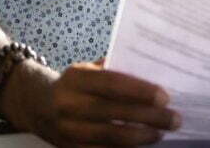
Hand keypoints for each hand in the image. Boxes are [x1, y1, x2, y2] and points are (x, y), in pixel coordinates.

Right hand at [2, 58, 179, 146]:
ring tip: (161, 134)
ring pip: (110, 138)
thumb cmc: (73, 84)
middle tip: (174, 118)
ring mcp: (68, 130)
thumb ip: (114, 69)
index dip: (139, 91)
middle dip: (148, 118)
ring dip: (141, 137)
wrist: (35, 105)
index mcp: (76, 79)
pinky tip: (141, 146)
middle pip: (114, 114)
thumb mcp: (87, 69)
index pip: (112, 84)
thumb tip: (152, 71)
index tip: (164, 96)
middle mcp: (69, 105)